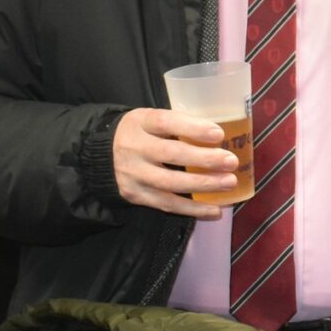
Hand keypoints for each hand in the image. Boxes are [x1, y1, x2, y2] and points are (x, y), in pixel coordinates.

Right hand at [111, 108, 236, 218]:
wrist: (100, 155)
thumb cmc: (140, 133)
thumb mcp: (151, 119)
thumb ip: (177, 124)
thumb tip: (220, 135)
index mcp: (140, 122)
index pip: (166, 122)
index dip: (193, 128)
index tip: (218, 134)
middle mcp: (134, 148)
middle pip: (171, 154)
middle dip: (204, 159)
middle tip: (231, 161)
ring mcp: (133, 174)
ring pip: (170, 183)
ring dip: (203, 185)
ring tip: (229, 183)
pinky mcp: (135, 195)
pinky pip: (167, 204)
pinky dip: (193, 209)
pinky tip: (215, 210)